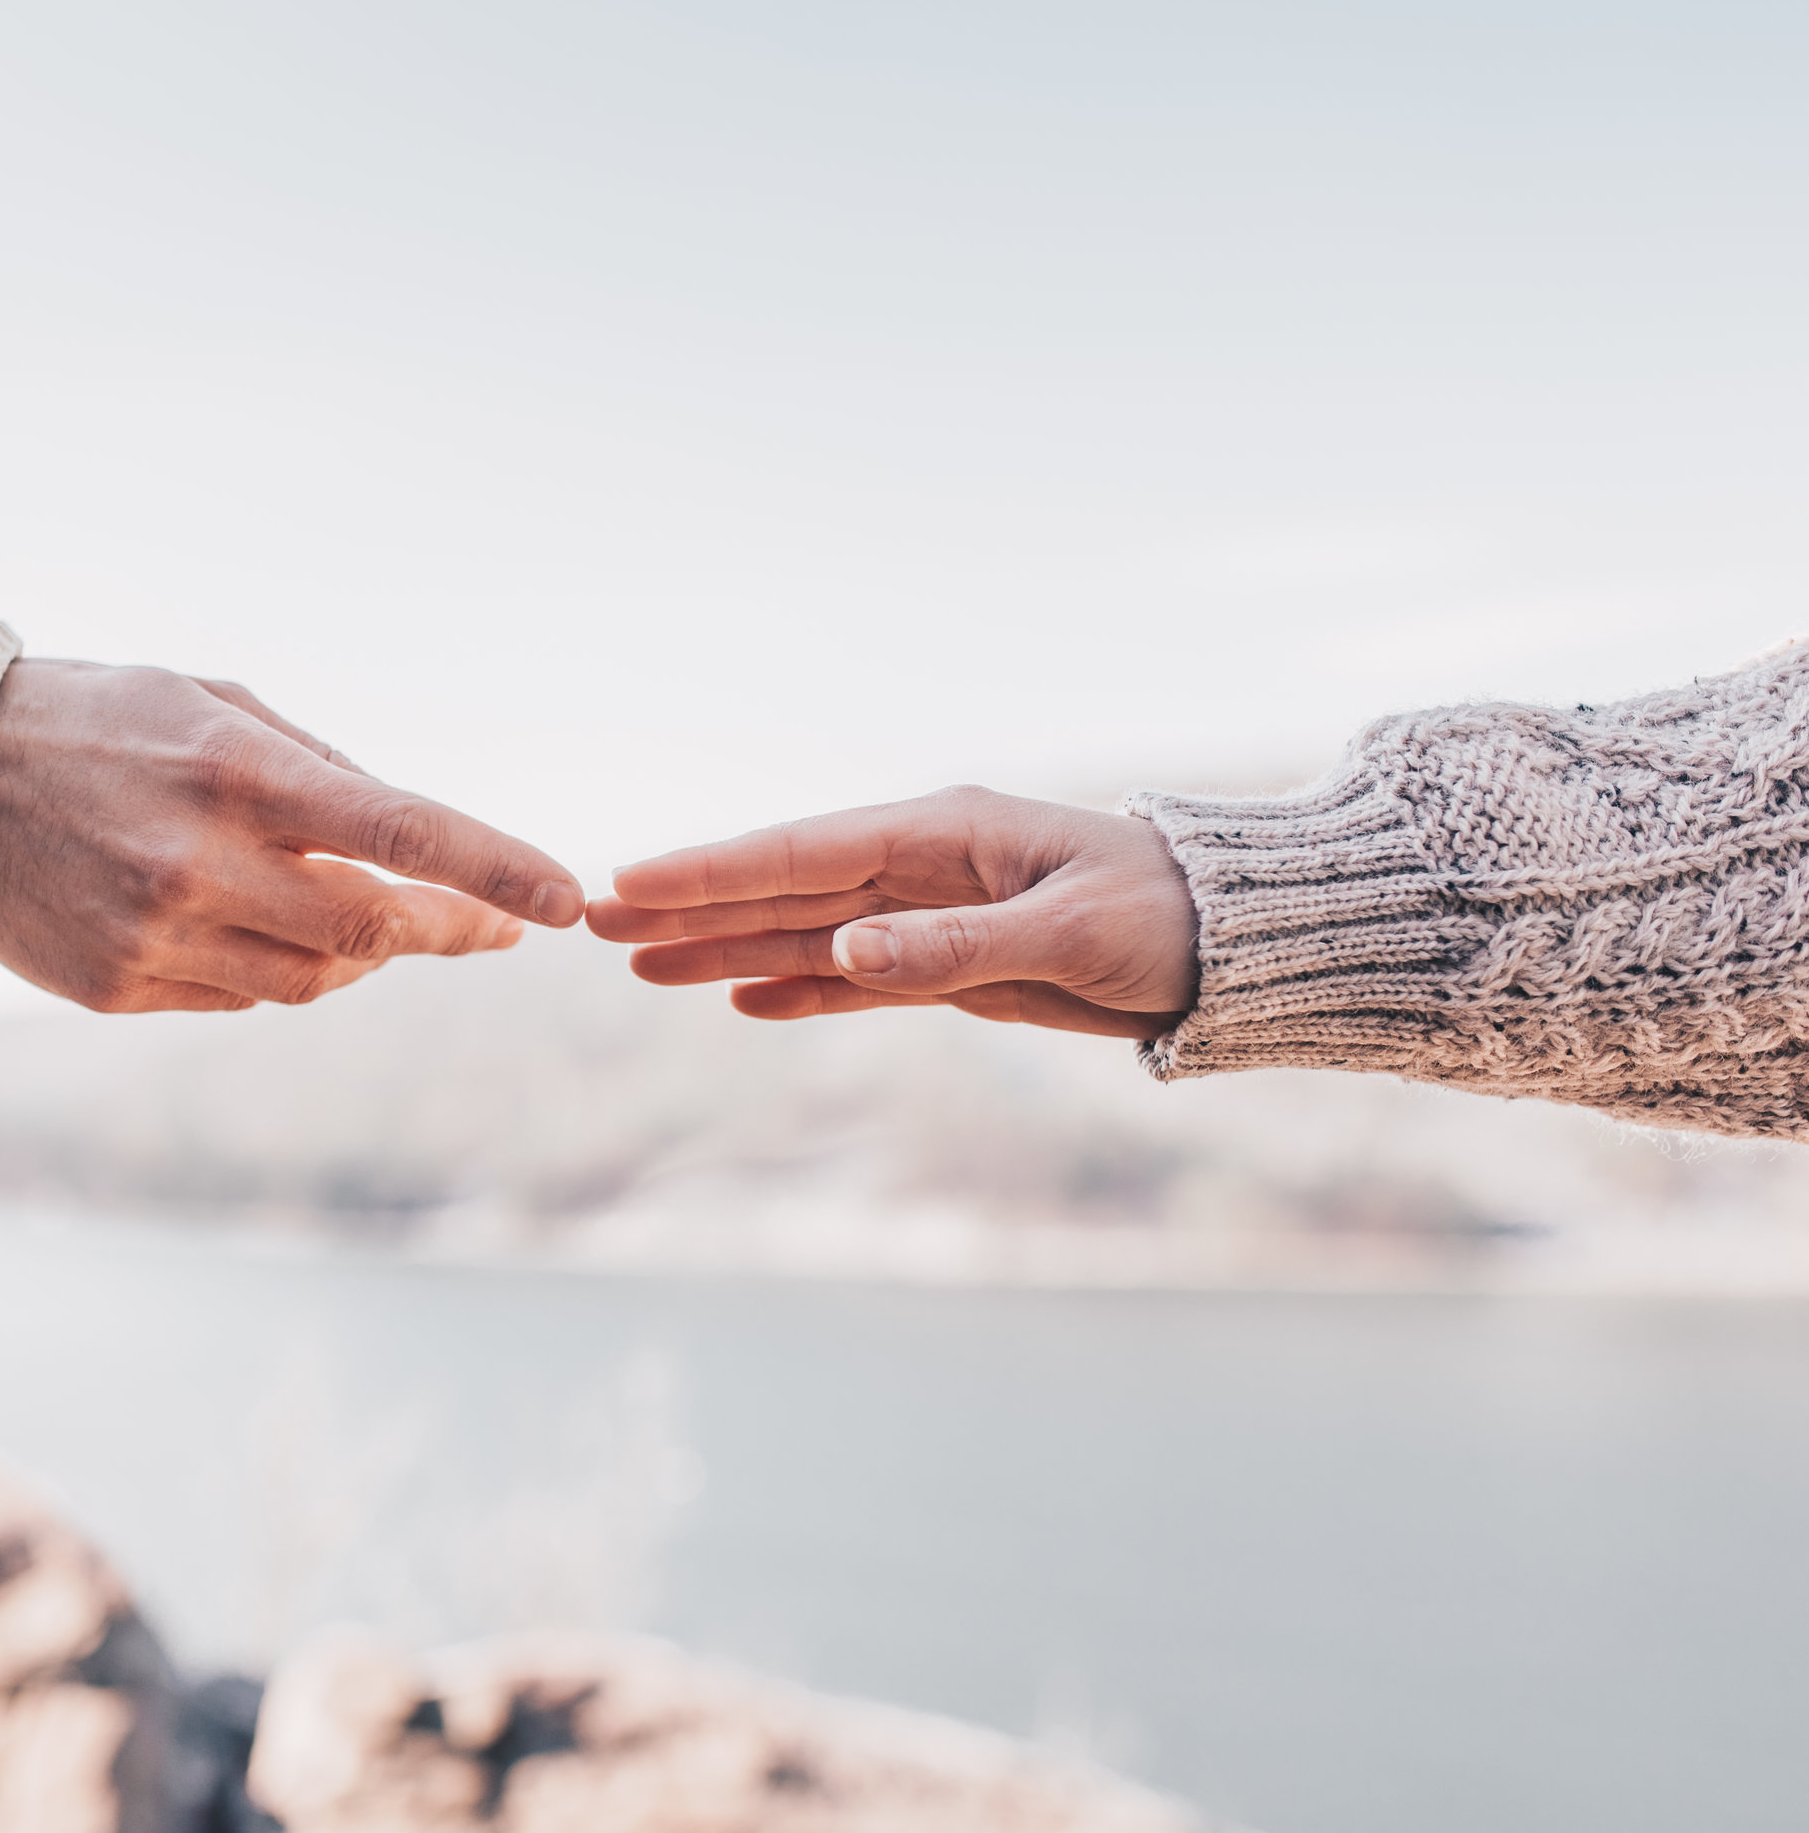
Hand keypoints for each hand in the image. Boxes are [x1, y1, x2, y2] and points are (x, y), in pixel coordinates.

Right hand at [0, 660, 583, 1011]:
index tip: (563, 899)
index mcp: (236, 772)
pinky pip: (237, 999)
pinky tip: (252, 925)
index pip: (401, 833)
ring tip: (360, 913)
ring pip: (312, 983)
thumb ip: (321, 772)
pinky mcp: (116, 989)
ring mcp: (153, 936)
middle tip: (488, 923)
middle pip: (370, 933)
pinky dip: (270, 969)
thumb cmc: (105, 718)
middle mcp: (198, 863)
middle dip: (444, 929)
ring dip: (358, 956)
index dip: (493, 870)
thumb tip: (416, 849)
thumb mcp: (217, 701)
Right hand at [586, 785, 1197, 1036]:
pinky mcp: (953, 965)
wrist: (1236, 944)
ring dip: (725, 952)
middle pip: (784, 890)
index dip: (714, 870)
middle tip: (595, 926)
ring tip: (641, 967)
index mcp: (944, 832)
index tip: (631, 883)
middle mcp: (922, 867)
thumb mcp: (1067, 934)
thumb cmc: (1168, 919)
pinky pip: (855, 979)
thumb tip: (842, 949)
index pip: (804, 851)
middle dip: (692, 908)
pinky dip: (797, 991)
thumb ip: (952, 945)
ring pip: (806, 937)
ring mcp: (931, 915)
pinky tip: (738, 1000)